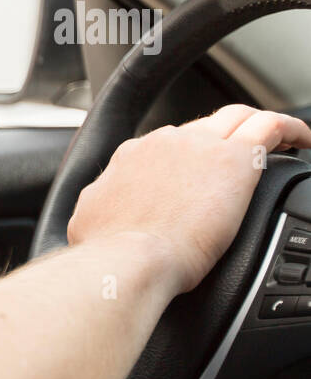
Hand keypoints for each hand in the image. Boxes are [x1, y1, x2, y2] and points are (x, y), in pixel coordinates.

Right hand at [67, 105, 310, 294]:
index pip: (163, 146)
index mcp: (130, 158)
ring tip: (276, 145)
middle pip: (199, 128)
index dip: (182, 157)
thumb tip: (98, 219)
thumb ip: (102, 210)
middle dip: (218, 140)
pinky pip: (271, 125)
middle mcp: (162, 143)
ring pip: (234, 117)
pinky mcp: (234, 159)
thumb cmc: (108, 254)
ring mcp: (198, 146)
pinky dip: (290, 128)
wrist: (125, 261)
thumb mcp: (88, 224)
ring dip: (252, 130)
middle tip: (234, 161)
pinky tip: (302, 140)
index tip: (194, 176)